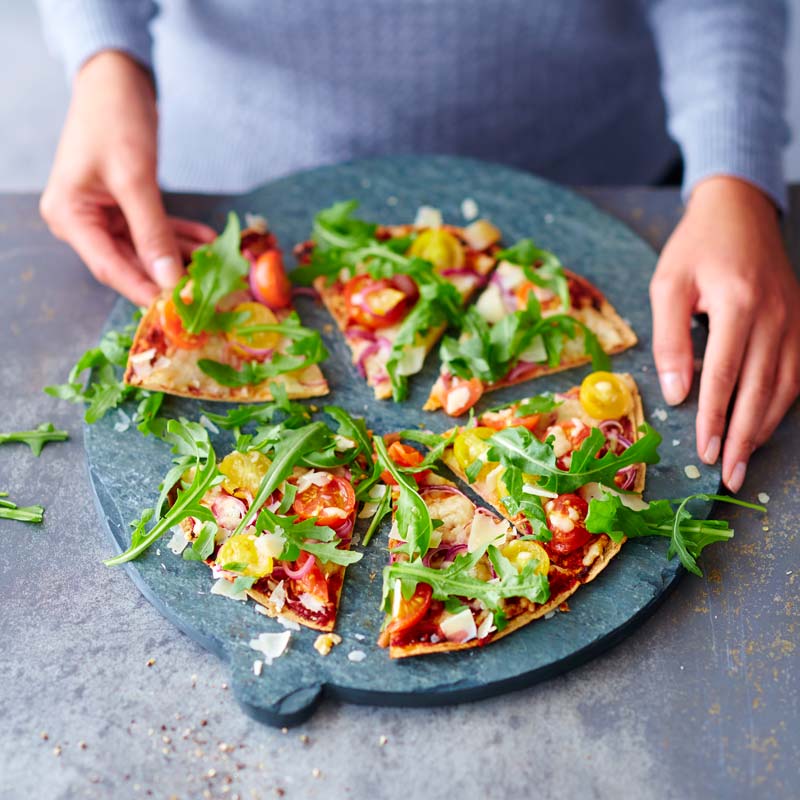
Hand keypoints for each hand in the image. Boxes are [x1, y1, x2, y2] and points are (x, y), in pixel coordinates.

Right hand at [40, 51, 215, 305]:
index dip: (145, 291)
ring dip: (179, 256)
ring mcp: (103, 214)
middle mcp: (82, 221)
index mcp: (70, 216)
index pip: (110, 268)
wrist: (116, 77)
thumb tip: (169, 279)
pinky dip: (178, 235)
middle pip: (129, 262)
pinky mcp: (124, 205)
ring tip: (214, 265)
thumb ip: (152, 231)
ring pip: (146, 248)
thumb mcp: (135, 179)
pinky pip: (153, 229)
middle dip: (168, 275)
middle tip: (205, 290)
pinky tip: (207, 242)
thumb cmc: (115, 119)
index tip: (178, 310)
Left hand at [650, 176, 799, 491]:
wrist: (740, 211)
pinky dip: (784, 404)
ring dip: (766, 428)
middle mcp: (776, 316)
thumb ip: (671, 338)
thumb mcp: (669, 284)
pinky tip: (767, 425)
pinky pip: (799, 373)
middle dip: (743, 437)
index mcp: (739, 304)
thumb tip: (677, 393)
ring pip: (786, 387)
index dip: (715, 419)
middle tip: (729, 474)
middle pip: (761, 390)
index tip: (705, 452)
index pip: (725, 376)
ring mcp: (796, 320)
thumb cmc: (696, 248)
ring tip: (746, 461)